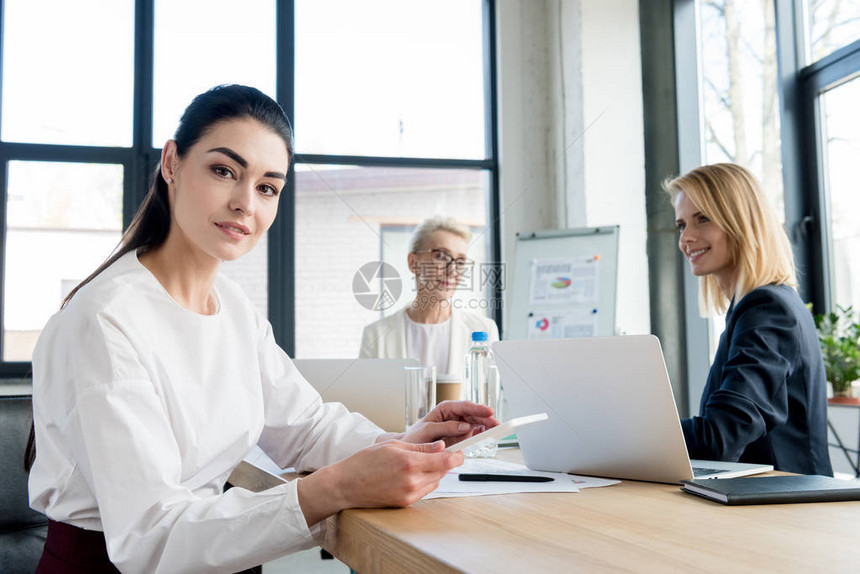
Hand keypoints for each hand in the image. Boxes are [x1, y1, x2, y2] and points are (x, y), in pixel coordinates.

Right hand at [296, 440, 462, 524]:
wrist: (345, 485)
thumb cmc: (364, 462)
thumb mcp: (392, 446)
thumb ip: (420, 447)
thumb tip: (441, 446)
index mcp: (410, 463)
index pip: (446, 461)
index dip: (457, 456)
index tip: (461, 451)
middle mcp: (412, 481)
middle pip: (443, 472)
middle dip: (446, 462)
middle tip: (444, 453)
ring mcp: (409, 495)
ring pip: (435, 482)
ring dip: (436, 472)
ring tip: (424, 462)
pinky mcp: (405, 503)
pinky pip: (424, 490)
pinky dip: (425, 481)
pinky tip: (414, 473)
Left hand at [403, 400, 498, 446]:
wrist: (410, 449)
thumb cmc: (415, 437)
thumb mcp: (428, 430)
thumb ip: (446, 427)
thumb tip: (465, 426)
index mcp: (444, 409)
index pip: (464, 406)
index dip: (477, 409)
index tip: (488, 411)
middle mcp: (453, 415)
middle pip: (472, 414)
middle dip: (485, 417)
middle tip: (495, 422)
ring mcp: (457, 425)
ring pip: (475, 422)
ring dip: (485, 425)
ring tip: (495, 429)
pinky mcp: (460, 435)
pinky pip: (473, 432)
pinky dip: (481, 433)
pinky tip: (487, 434)